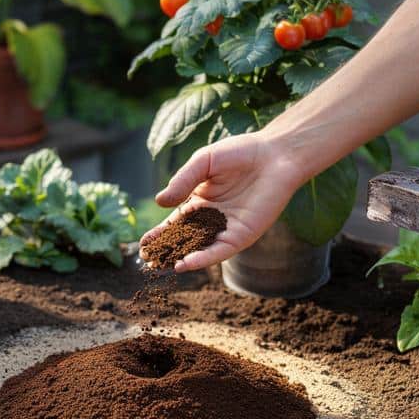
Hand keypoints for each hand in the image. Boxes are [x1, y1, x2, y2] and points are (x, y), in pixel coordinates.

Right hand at [139, 132, 306, 271]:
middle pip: (184, 239)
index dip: (159, 233)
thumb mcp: (203, 162)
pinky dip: (202, 258)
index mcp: (199, 201)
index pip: (174, 222)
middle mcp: (211, 218)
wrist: (275, 155)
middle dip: (166, 250)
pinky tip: (185, 264)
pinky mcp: (241, 236)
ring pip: (199, 248)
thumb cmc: (240, 153)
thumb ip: (182, 181)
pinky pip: (219, 251)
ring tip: (161, 266)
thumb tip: (159, 202)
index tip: (143, 244)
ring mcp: (226, 229)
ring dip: (180, 258)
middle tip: (147, 260)